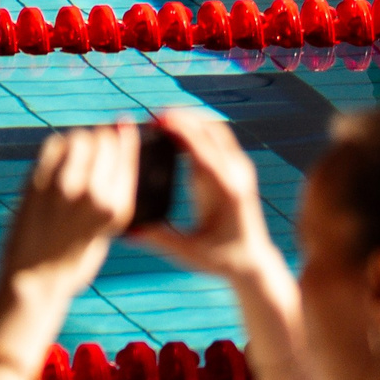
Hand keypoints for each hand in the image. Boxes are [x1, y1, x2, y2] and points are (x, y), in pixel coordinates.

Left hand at [0, 122, 136, 304]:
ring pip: (80, 138)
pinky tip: (59, 155)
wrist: (35, 278)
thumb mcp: (105, 233)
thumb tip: (116, 158)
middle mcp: (95, 196)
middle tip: (98, 138)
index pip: (127, 155)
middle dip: (103, 136)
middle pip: (104, 140)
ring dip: (81, 138)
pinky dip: (58, 145)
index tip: (124, 125)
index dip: (126, 136)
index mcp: (118, 209)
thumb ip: (111, 198)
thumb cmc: (72, 258)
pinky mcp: (38, 183)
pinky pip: (54, 146)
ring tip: (78, 149)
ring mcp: (65, 188)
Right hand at [132, 109, 281, 286]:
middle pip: (210, 130)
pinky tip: (178, 130)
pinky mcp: (239, 169)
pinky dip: (198, 127)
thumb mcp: (188, 252)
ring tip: (161, 120)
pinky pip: (219, 136)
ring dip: (190, 119)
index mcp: (224, 192)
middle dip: (181, 117)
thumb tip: (126, 230)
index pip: (202, 148)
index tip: (154, 120)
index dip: (179, 128)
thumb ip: (158, 238)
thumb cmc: (220, 259)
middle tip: (152, 117)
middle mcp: (236, 176)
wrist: (253, 262)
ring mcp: (240, 170)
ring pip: (216, 129)